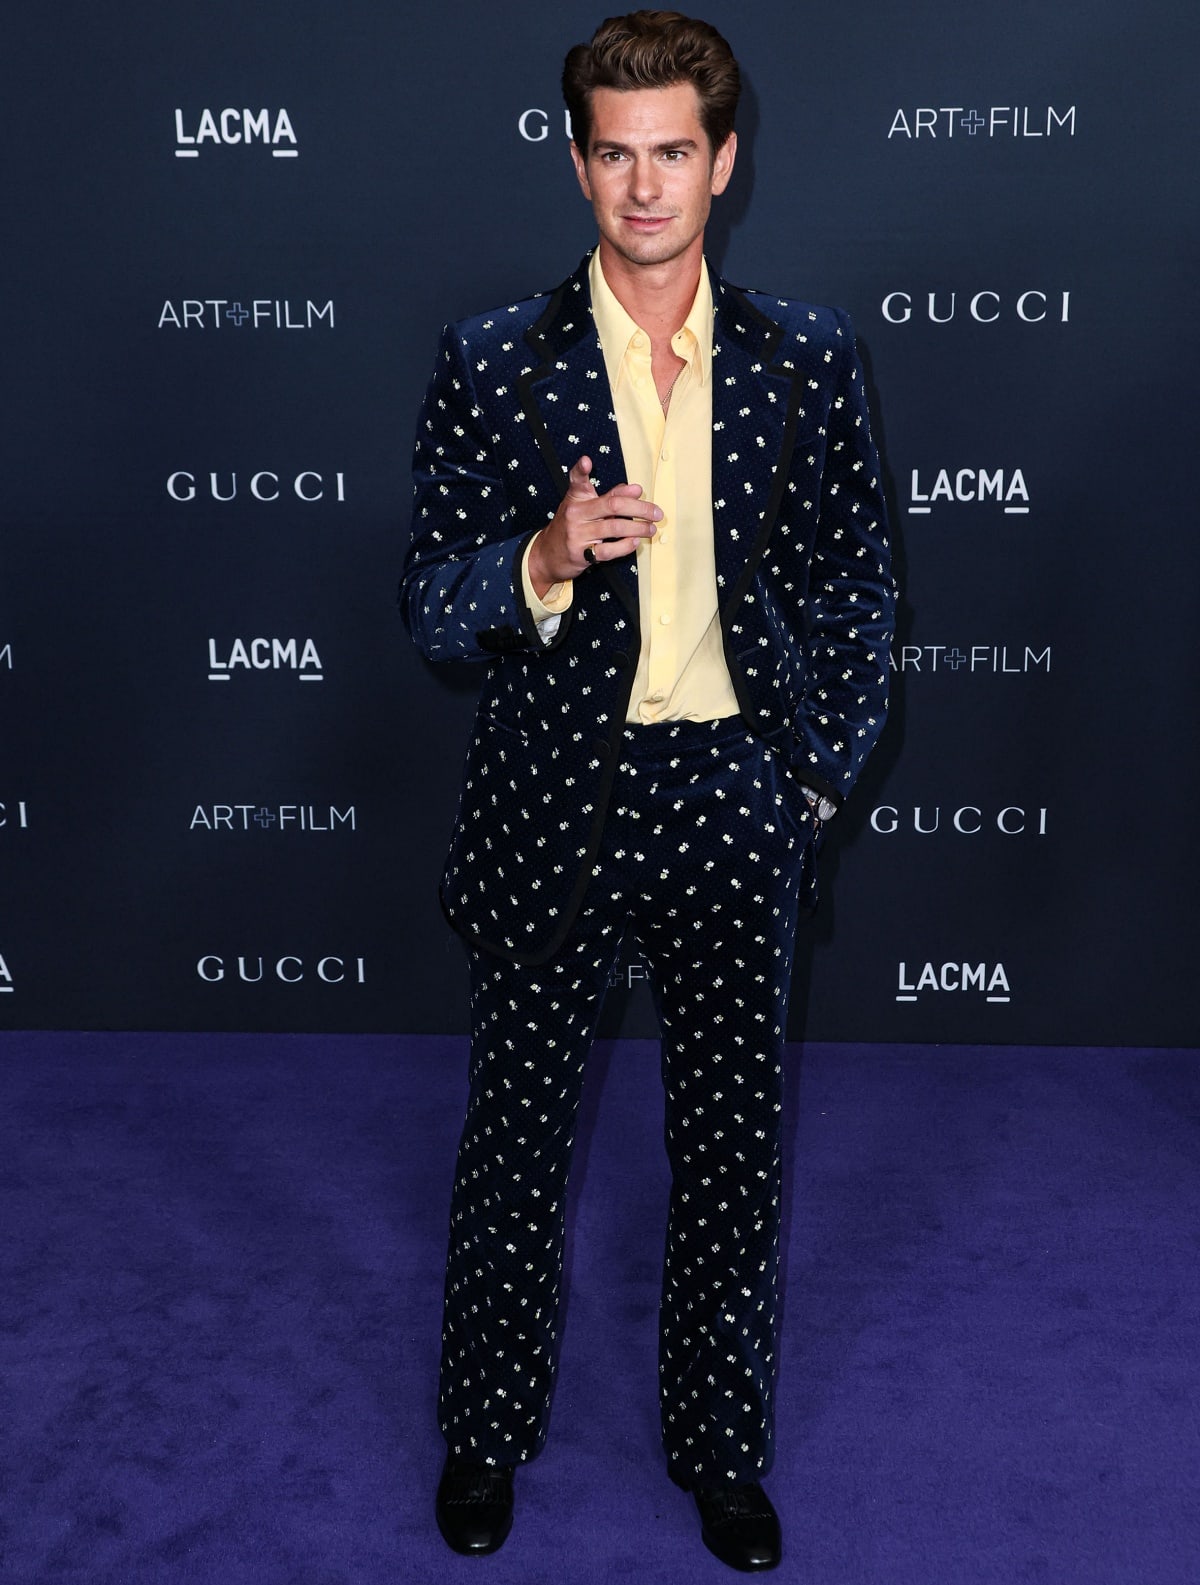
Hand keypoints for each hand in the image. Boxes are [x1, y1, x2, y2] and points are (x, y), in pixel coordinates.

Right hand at [527, 455, 660, 595]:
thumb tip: (635, 489)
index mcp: (576, 499)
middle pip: (612, 505)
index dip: (581, 470)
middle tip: (657, 512)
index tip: (587, 461)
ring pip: (614, 527)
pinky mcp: (581, 554)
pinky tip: (635, 542)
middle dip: (640, 508)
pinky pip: (608, 551)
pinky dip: (625, 546)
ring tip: (651, 529)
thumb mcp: (584, 507)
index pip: (577, 481)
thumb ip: (609, 497)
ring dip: (638, 528)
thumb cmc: (571, 527)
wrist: (548, 555)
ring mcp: (577, 534)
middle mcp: (575, 514)